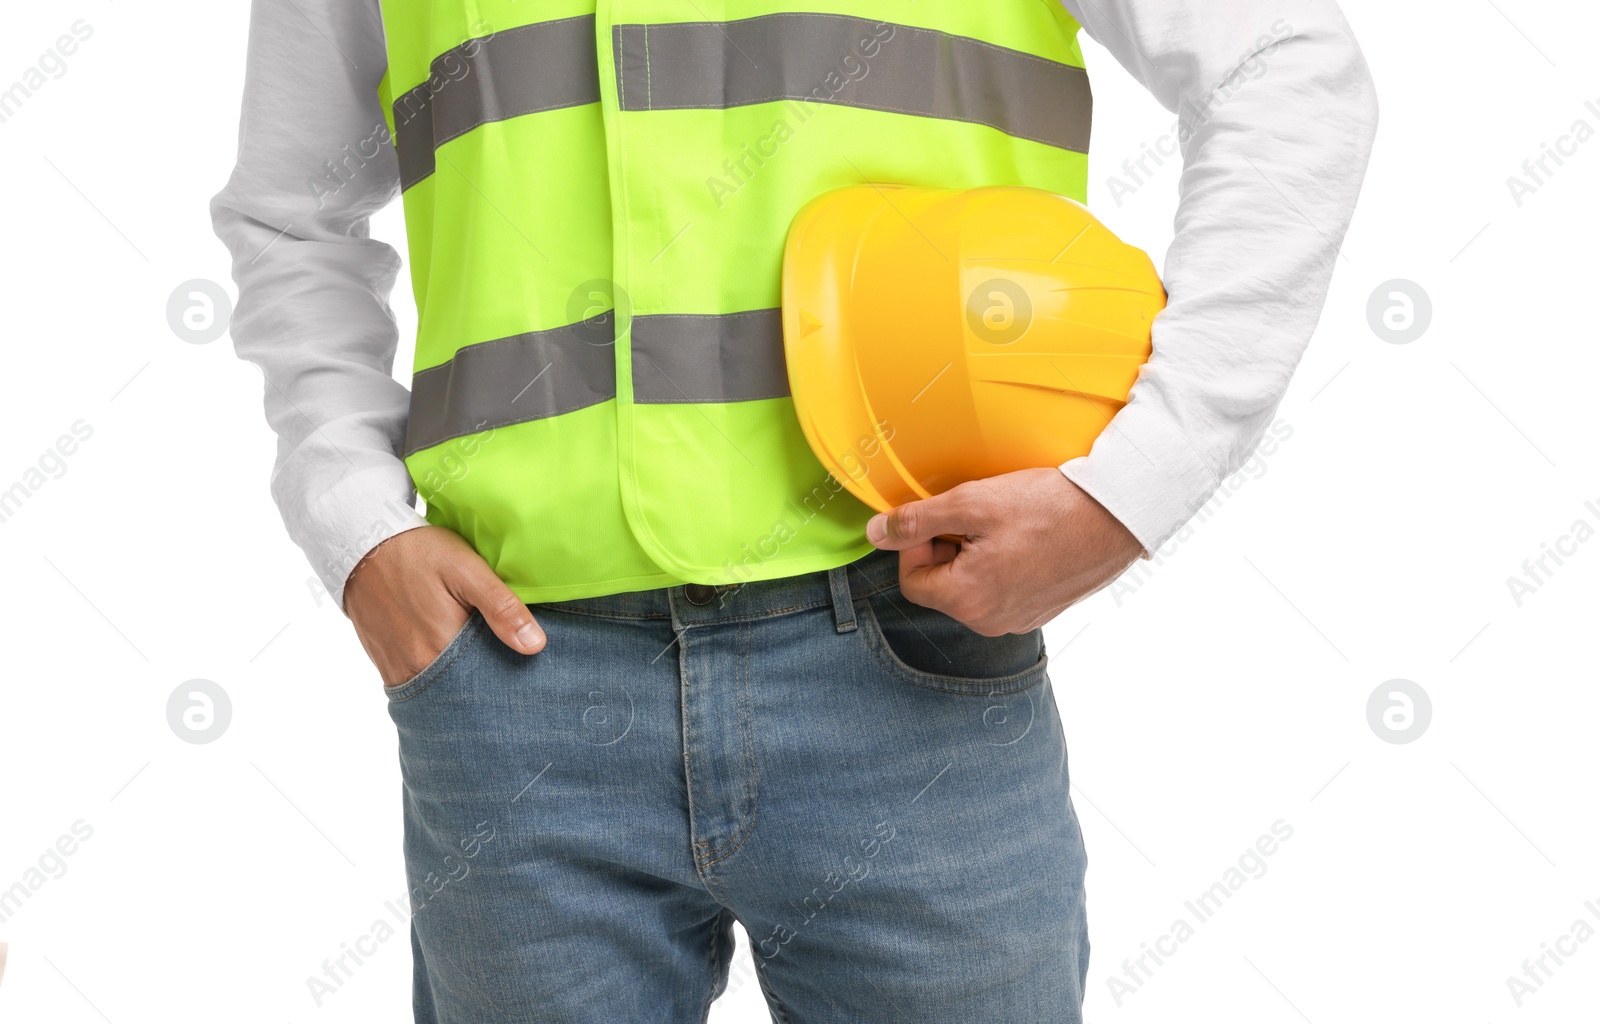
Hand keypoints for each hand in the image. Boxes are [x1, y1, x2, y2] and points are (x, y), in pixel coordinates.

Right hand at [343, 526, 545, 686]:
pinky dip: (435, 675)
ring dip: (459, 681)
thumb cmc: (418, 553)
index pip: (485, 683)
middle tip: (502, 665)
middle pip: (462, 690)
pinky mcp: (383, 661)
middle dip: (484, 684)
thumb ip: (501, 607)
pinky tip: (449, 657)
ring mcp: (396, 667)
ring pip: (439, 689)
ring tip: (477, 661)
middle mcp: (416, 667)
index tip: (523, 670)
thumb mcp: (467, 570)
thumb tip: (535, 646)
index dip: (506, 677)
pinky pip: (416, 681)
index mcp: (441, 648)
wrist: (360, 543)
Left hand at [865, 468, 1144, 634]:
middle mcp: (990, 621)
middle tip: (975, 515)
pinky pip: (1005, 589)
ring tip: (1005, 523)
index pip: (912, 580)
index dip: (916, 543)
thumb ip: (916, 521)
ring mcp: (1019, 619)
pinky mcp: (1042, 610)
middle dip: (948, 547)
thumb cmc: (1048, 508)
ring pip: (974, 587)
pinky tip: (1026, 537)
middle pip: (943, 585)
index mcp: (967, 600)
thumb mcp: (971, 503)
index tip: (939, 517)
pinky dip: (1005, 564)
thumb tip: (876, 533)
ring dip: (976, 554)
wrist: (1118, 514)